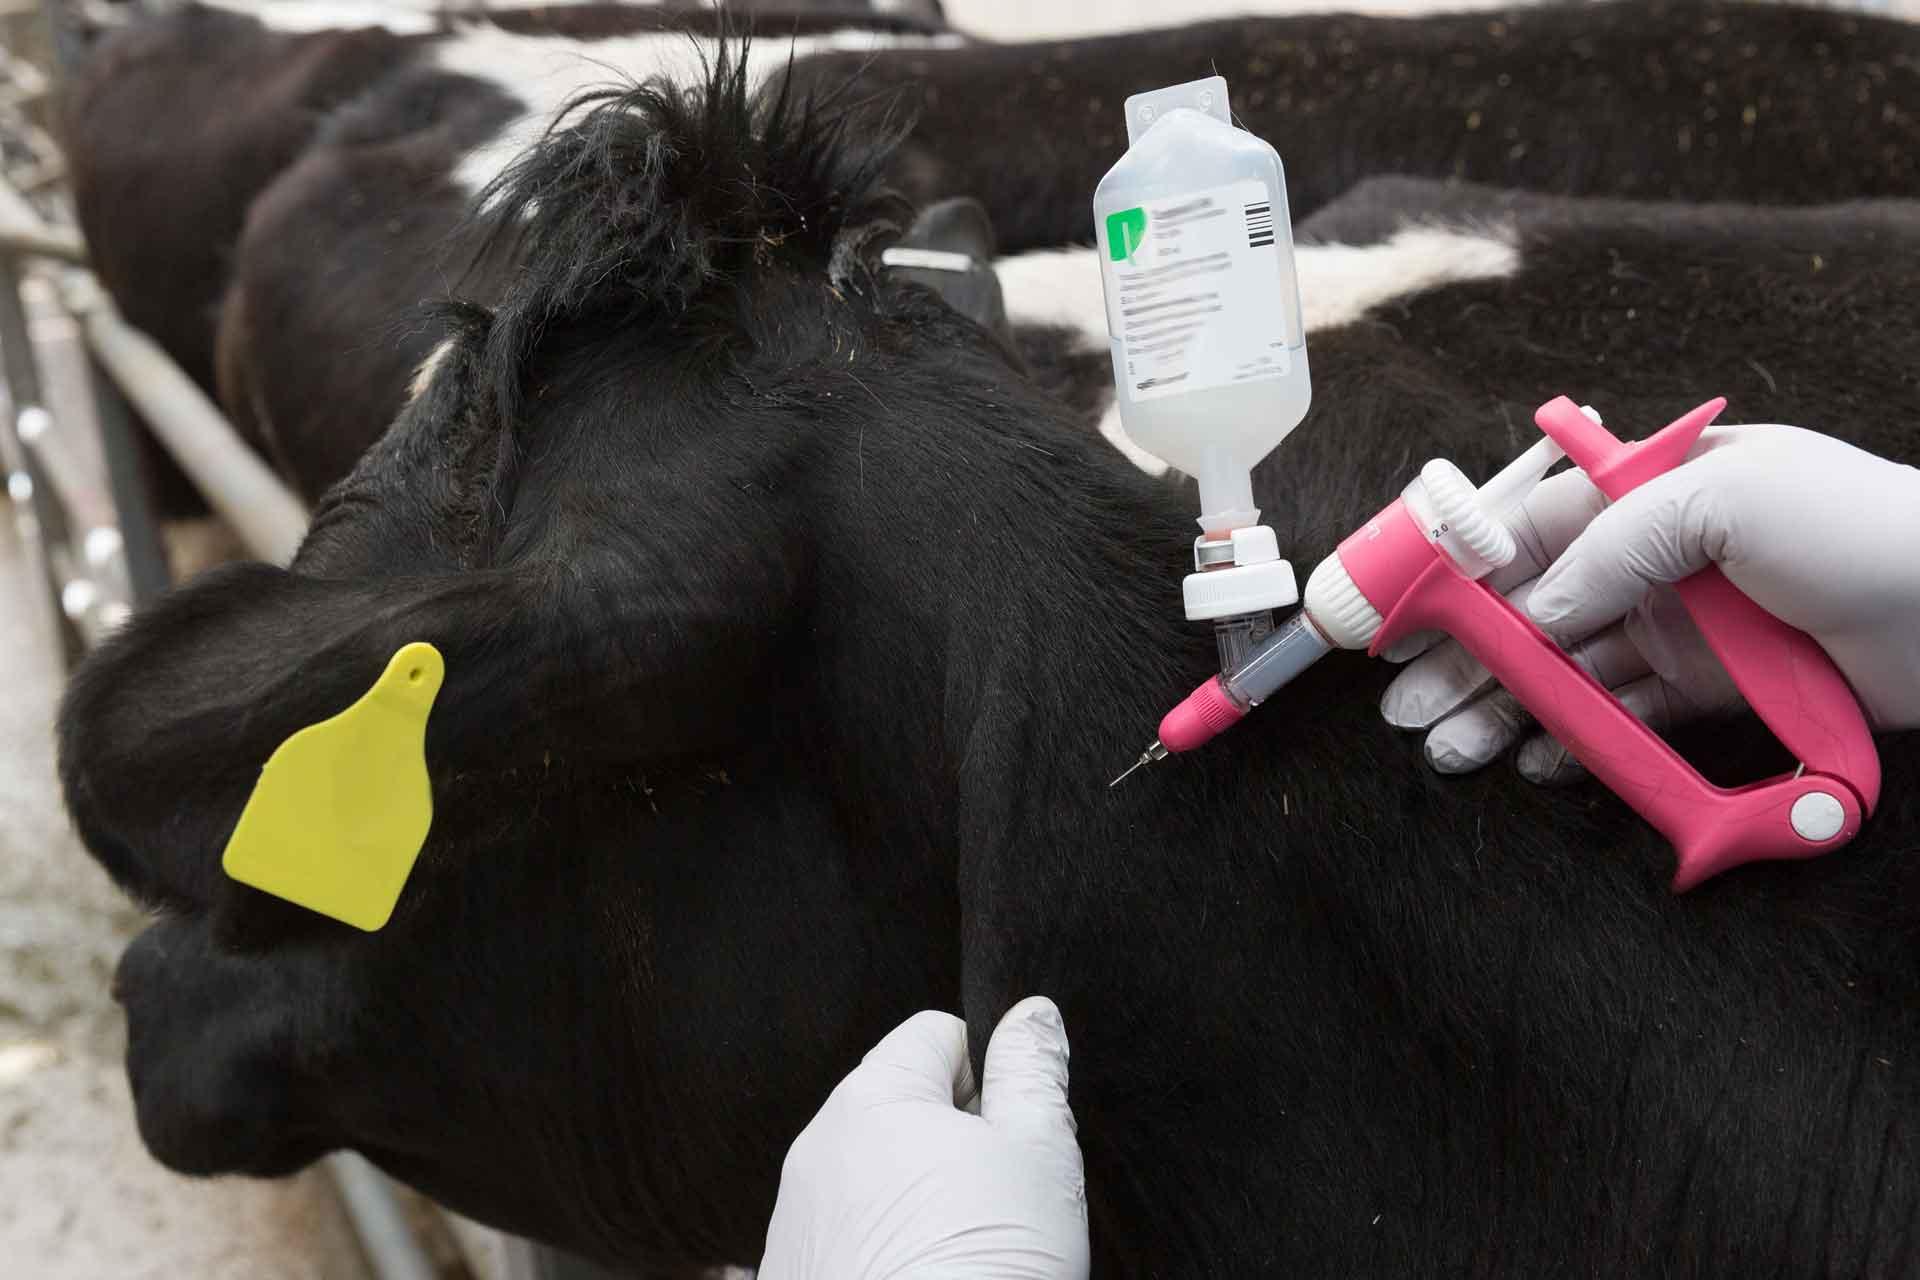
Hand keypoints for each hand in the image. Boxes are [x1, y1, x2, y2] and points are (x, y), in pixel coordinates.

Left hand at [758, 997, 1088, 1279]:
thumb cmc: (986, 1271)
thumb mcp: (1040, 1157)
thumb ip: (1034, 1073)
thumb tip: (1032, 1015)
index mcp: (873, 1099)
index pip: (936, 1034)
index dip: (990, 1072)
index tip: (1015, 1129)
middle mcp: (818, 1149)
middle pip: (902, 1105)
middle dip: (956, 1139)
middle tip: (1002, 1199)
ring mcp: (796, 1219)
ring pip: (875, 1175)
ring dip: (920, 1198)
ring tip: (967, 1254)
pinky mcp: (792, 1276)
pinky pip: (848, 1236)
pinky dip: (887, 1251)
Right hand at [1380, 423, 1919, 781]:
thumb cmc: (1858, 526)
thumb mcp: (1723, 497)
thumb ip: (1612, 546)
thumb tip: (1536, 615)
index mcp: (1643, 493)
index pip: (1520, 533)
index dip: (1451, 576)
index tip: (1397, 620)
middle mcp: (1648, 560)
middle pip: (1528, 614)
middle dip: (1463, 662)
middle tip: (1407, 710)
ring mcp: (1675, 628)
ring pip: (1564, 675)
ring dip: (1504, 712)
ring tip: (1451, 749)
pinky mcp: (1707, 691)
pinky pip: (1622, 723)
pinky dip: (1576, 745)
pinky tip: (1536, 761)